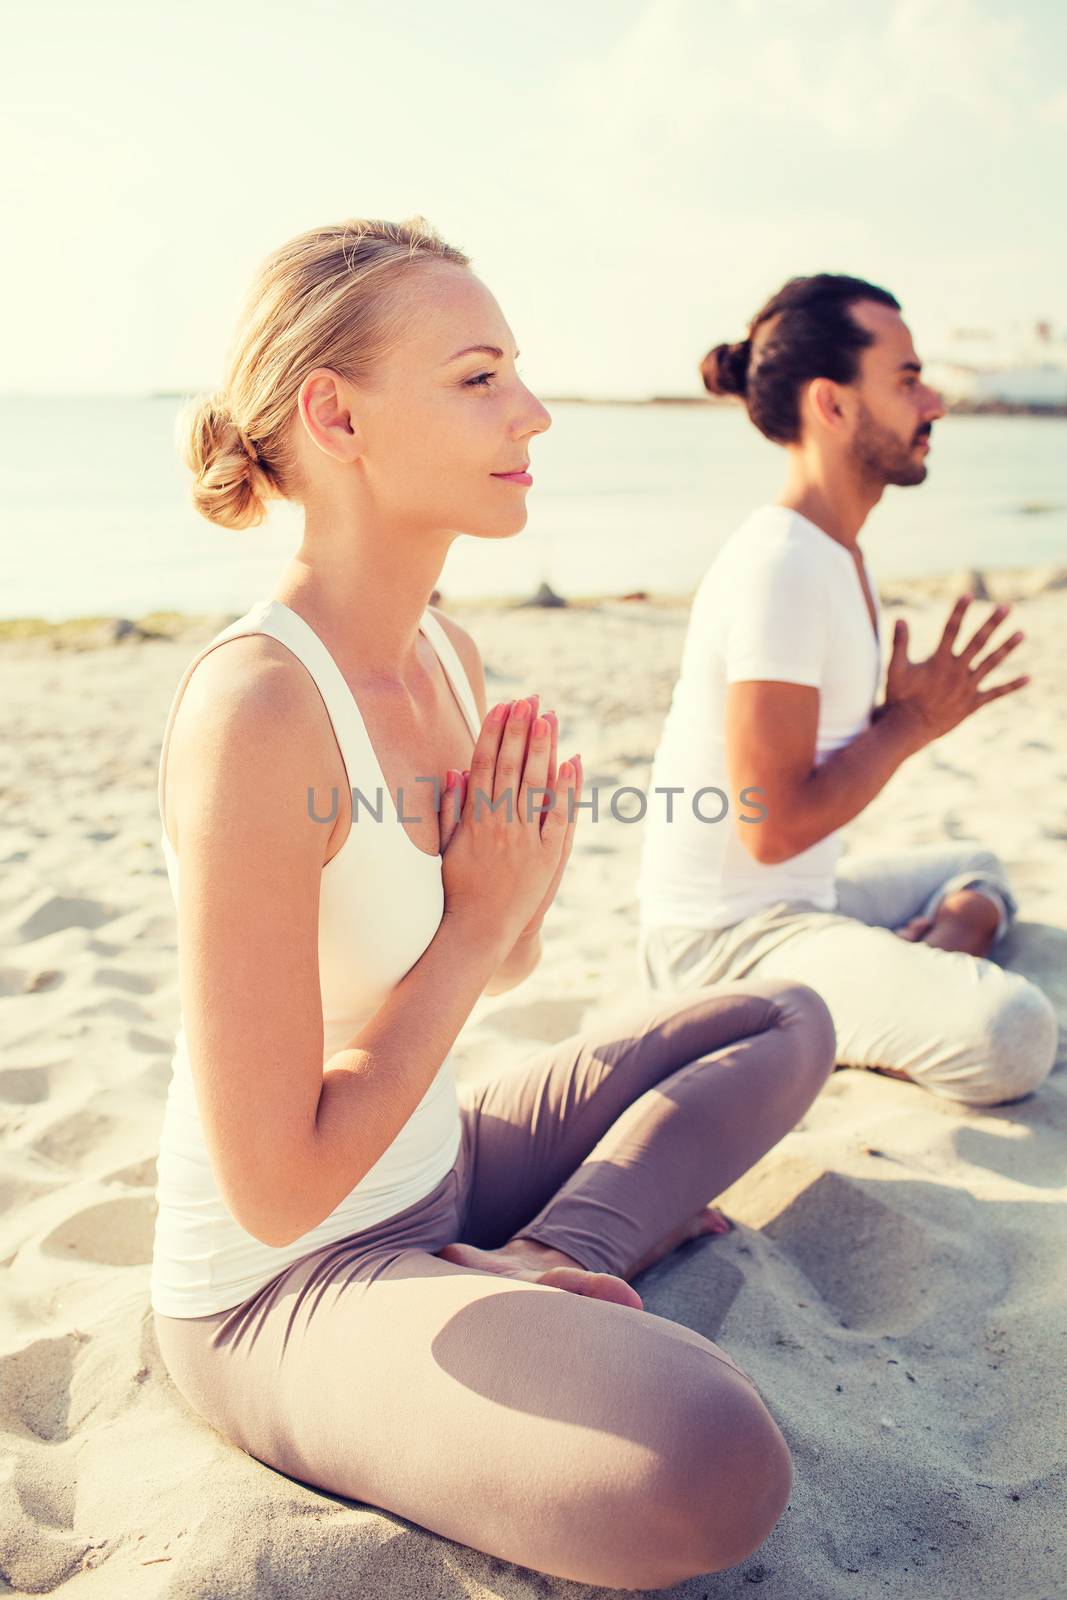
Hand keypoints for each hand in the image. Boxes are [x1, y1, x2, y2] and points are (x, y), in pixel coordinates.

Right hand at [438, 695, 581, 952]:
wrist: (479, 931)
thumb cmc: (457, 889)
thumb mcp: (446, 845)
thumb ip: (450, 807)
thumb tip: (453, 770)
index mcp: (473, 818)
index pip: (483, 765)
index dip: (493, 733)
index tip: (501, 707)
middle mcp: (499, 824)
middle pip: (510, 766)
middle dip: (519, 730)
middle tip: (528, 700)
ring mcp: (524, 839)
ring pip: (534, 784)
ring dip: (542, 748)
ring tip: (547, 717)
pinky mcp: (546, 856)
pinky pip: (558, 816)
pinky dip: (565, 788)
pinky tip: (572, 761)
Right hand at [881, 596, 1029, 750]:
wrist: (909, 729)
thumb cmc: (899, 698)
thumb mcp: (895, 669)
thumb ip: (900, 644)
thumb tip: (900, 618)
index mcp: (939, 660)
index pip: (951, 630)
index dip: (959, 612)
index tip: (967, 595)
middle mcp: (957, 671)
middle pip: (978, 642)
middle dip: (992, 623)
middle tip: (1006, 607)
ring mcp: (967, 686)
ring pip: (991, 663)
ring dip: (1007, 647)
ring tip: (1022, 633)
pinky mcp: (973, 703)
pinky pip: (996, 693)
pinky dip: (1011, 686)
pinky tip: (1028, 678)